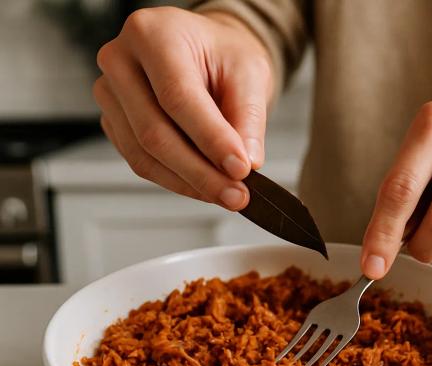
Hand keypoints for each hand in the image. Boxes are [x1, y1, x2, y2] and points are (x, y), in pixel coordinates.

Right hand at [93, 7, 272, 209]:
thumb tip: (247, 161)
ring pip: (144, 154)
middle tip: (238, 194)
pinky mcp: (113, 122)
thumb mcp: (249, 72)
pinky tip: (205, 186)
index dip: (211, 139)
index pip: (177, 97)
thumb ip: (249, 116)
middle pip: (155, 131)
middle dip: (201, 172)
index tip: (241, 168)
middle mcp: (120, 60)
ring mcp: (110, 93)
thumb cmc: (222, 54)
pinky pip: (141, 162)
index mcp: (152, 34)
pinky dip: (176, 181)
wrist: (205, 52)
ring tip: (228, 194)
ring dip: (189, 183)